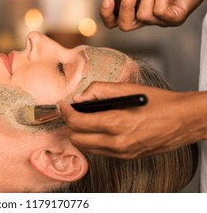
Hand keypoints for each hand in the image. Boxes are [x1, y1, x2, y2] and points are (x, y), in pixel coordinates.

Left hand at [59, 82, 206, 158]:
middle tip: (72, 111)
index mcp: (117, 123)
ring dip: (80, 134)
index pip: (77, 122)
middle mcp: (117, 142)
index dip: (65, 112)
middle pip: (76, 139)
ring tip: (85, 119)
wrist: (184, 120)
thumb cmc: (159, 103)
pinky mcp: (126, 157)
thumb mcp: (128, 88)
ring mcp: (122, 153)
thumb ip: (99, 90)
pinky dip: (93, 140)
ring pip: (86, 148)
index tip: (63, 105)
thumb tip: (79, 97)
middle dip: (70, 124)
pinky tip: (98, 128)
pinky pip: (100, 151)